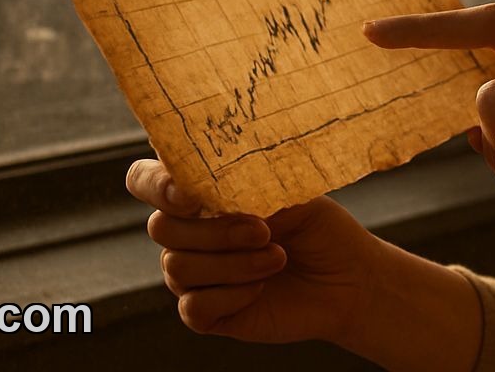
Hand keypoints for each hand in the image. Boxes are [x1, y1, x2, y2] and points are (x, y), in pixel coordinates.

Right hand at [125, 156, 382, 343]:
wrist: (348, 278)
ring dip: (232, 262)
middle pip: (160, 228)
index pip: (145, 181)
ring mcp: (195, 275)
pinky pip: (193, 307)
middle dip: (213, 230)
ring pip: (178, 268)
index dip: (156, 185)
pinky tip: (262, 286)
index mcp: (202, 195)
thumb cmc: (319, 227)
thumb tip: (219, 183)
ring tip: (277, 257)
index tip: (193, 195)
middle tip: (263, 230)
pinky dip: (231, 295)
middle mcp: (190, 234)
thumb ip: (251, 183)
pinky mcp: (207, 313)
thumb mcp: (291, 192)